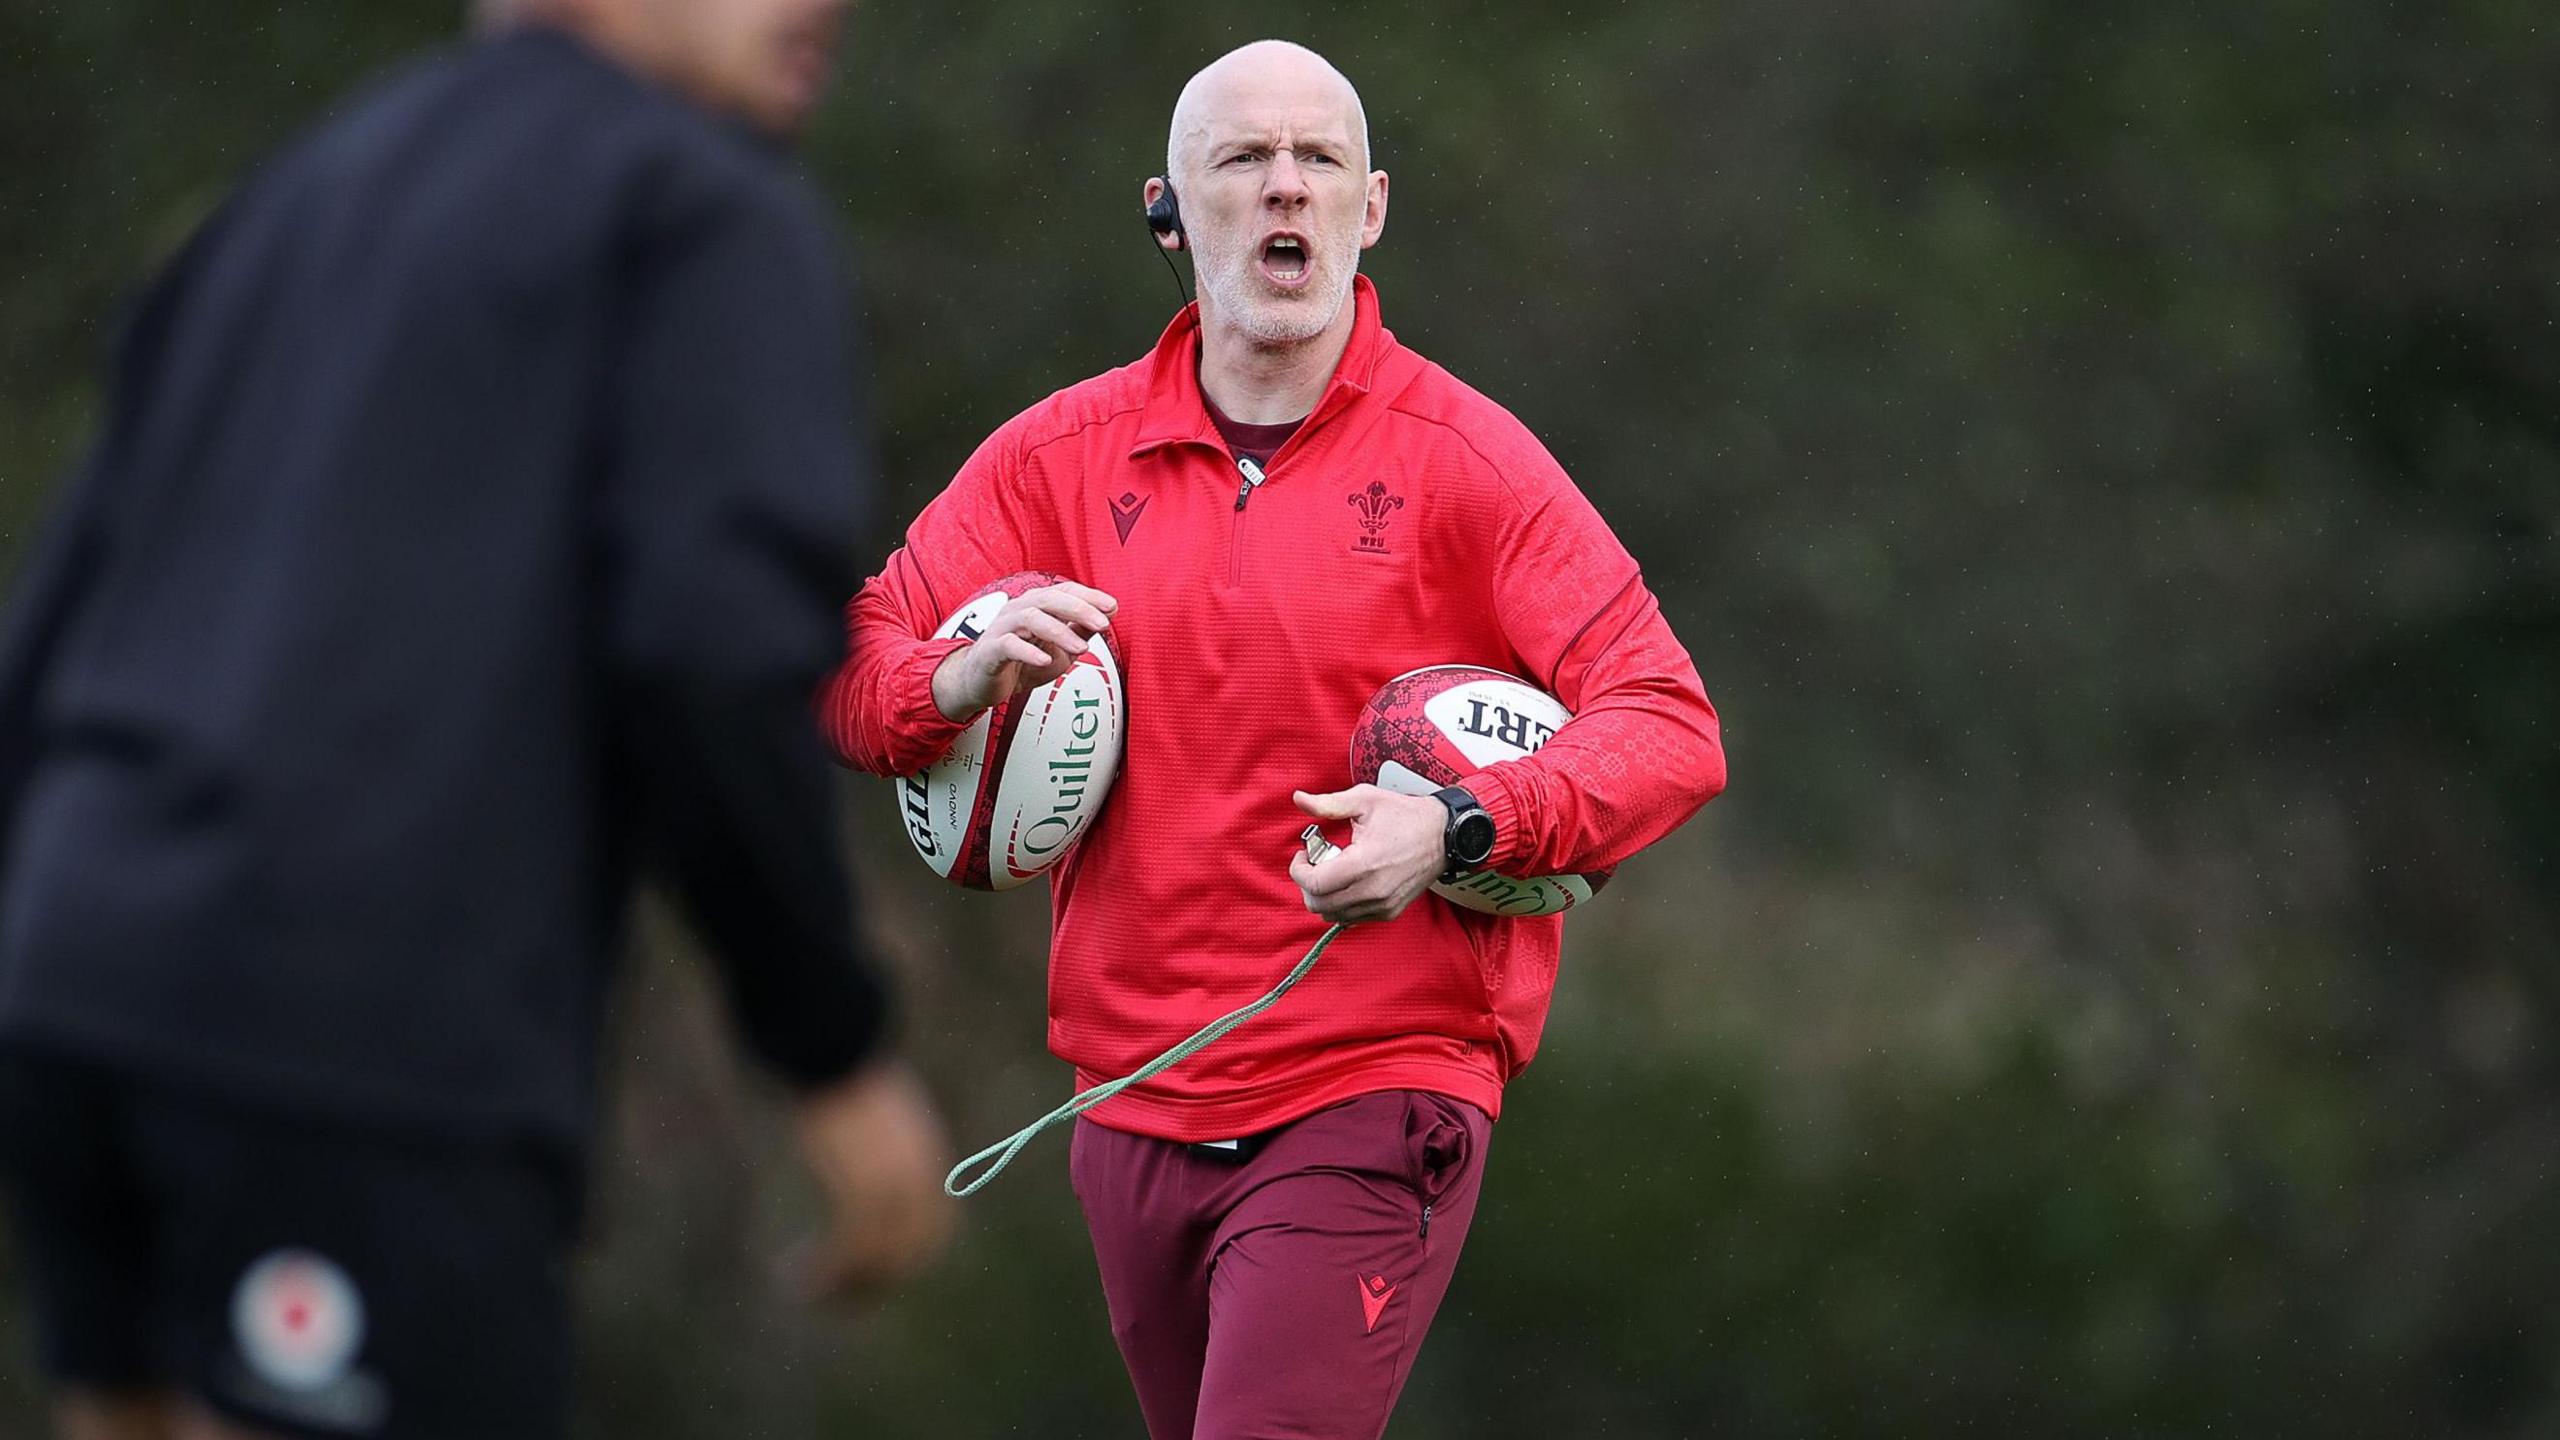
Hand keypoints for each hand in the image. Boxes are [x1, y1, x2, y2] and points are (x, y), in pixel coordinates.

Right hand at [782, 1060, 955, 1303]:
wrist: (833, 1045)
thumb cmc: (843, 1070)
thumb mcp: (873, 1111)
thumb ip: (879, 1146)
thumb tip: (864, 1160)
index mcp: (927, 1157)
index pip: (935, 1227)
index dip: (907, 1258)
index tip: (873, 1274)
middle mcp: (919, 1176)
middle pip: (909, 1252)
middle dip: (876, 1283)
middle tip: (838, 1300)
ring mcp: (893, 1184)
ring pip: (877, 1259)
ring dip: (842, 1286)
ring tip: (806, 1294)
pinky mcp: (860, 1188)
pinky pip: (849, 1250)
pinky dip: (825, 1273)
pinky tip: (798, 1278)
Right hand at [930, 581, 1116, 719]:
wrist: (983, 684)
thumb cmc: (1021, 662)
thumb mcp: (1061, 649)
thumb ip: (1081, 631)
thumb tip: (1107, 615)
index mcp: (1036, 606)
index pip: (1064, 591)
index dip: (1089, 596)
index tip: (1112, 607)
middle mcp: (1018, 610)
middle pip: (1049, 599)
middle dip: (1079, 609)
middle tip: (1103, 623)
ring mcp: (1002, 628)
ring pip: (1030, 618)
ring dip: (1059, 631)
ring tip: (1082, 647)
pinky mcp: (990, 651)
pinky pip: (1008, 645)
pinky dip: (1028, 651)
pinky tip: (1045, 660)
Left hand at [1287, 785, 1445, 923]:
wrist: (1443, 835)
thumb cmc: (1404, 815)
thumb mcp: (1365, 800)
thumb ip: (1328, 804)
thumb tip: (1299, 799)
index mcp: (1364, 863)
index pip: (1314, 884)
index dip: (1298, 871)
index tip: (1302, 855)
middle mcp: (1373, 890)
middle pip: (1319, 904)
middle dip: (1308, 884)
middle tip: (1315, 863)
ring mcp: (1382, 905)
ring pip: (1333, 916)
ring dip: (1324, 896)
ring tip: (1333, 872)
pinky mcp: (1390, 911)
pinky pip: (1352, 919)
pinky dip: (1341, 905)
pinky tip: (1348, 882)